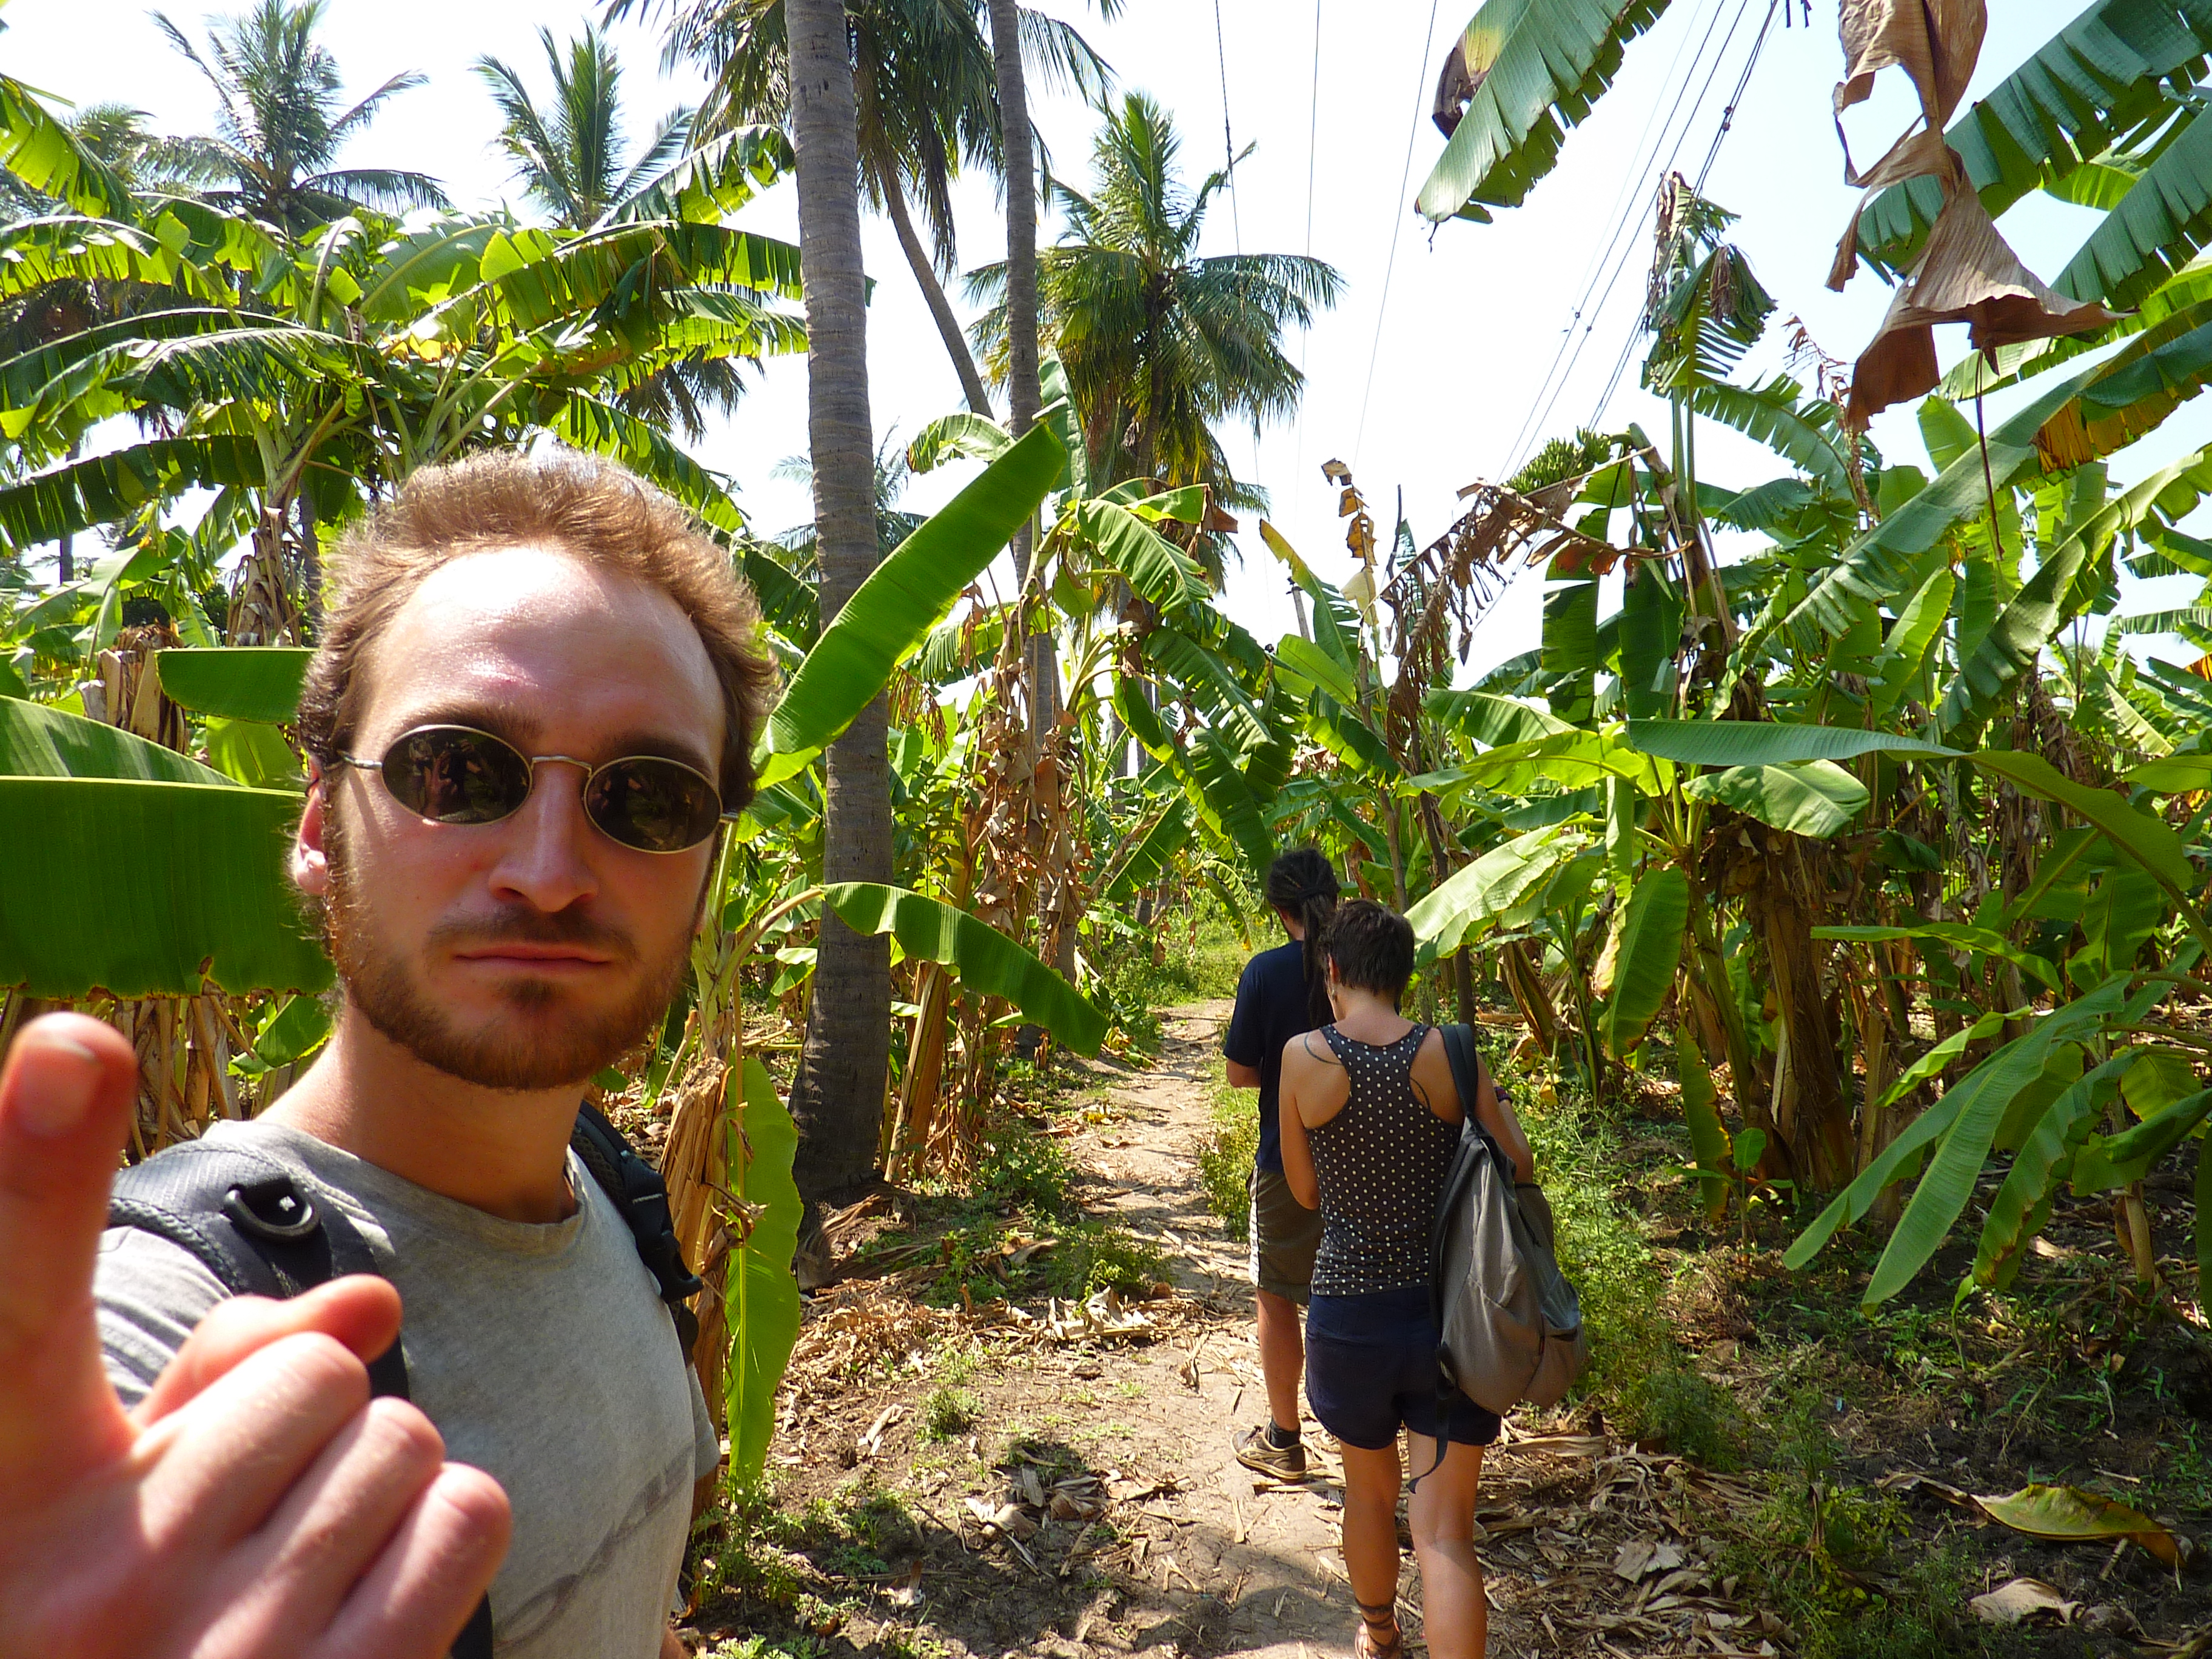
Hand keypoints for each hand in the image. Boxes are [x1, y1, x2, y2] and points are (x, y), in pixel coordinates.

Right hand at [0, 1013, 512, 1657]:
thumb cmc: (139, 1629)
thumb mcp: (130, 1498)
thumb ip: (224, 1372)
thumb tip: (373, 1304)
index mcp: (15, 1503)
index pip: (19, 1307)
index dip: (35, 1169)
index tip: (71, 1045)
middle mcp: (88, 1580)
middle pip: (314, 1367)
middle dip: (308, 1428)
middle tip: (241, 1534)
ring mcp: (214, 1655)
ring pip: (405, 1437)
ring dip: (377, 1494)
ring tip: (291, 1588)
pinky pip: (470, 1513)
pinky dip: (444, 1545)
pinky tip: (360, 1617)